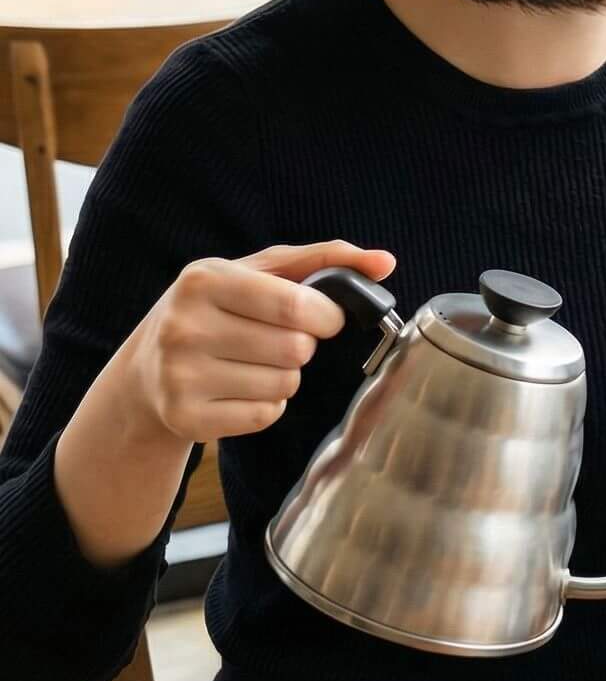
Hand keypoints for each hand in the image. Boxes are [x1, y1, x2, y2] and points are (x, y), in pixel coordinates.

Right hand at [122, 240, 396, 445]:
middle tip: (276, 340)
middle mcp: (184, 327)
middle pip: (295, 349)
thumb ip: (324, 260)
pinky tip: (238, 390)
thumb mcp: (258, 273)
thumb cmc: (216, 310)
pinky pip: (266, 415)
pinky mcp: (186, 419)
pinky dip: (266, 406)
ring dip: (285, 377)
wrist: (145, 371)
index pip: (296, 305)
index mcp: (203, 280)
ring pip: (284, 385)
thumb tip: (385, 261)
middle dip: (301, 346)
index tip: (325, 318)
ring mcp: (180, 376)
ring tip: (253, 363)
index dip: (327, 316)